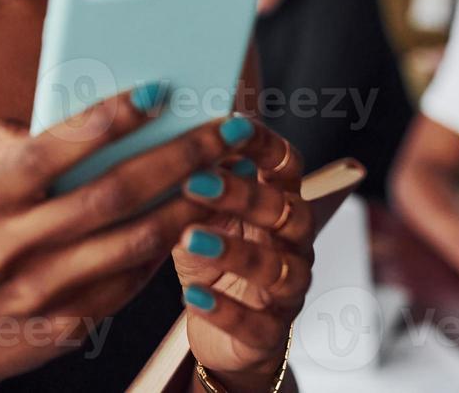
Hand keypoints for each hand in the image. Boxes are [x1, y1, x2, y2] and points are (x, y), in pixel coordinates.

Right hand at [0, 85, 236, 390]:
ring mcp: (40, 295)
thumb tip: (54, 117)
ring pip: (132, 243)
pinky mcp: (67, 327)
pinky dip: (167, 245)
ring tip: (228, 172)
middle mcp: (7, 252)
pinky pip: (128, 280)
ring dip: (189, 204)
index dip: (103, 122)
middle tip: (224, 127)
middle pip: (108, 195)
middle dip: (176, 156)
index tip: (156, 91)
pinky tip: (198, 215)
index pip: (48, 154)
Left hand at [174, 119, 311, 390]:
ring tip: (190, 238)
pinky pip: (256, 323)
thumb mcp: (200, 213)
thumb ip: (194, 179)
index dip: (264, 144)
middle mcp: (294, 242)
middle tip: (195, 181)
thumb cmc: (210, 257)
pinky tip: (192, 295)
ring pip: (276, 267)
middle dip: (242, 194)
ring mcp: (288, 289)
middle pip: (284, 210)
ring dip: (233, 251)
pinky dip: (224, 309)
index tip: (229, 125)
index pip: (287, 163)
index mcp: (281, 201)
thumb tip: (163, 131)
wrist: (221, 329)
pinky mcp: (271, 333)